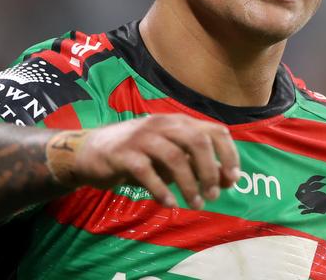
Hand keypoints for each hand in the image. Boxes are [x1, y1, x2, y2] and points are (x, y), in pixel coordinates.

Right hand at [48, 114, 239, 209]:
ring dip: (189, 184)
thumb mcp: (170, 156)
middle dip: (210, 171)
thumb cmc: (138, 154)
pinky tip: (169, 203)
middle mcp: (162, 124)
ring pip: (174, 157)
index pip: (214, 130)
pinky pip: (147, 172)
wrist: (92, 151)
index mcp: (178, 122)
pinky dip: (162, 190)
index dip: (228, 153)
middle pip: (197, 141)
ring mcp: (142, 137)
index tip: (232, 178)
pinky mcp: (123, 154)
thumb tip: (229, 179)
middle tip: (212, 195)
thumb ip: (196, 164)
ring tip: (195, 204)